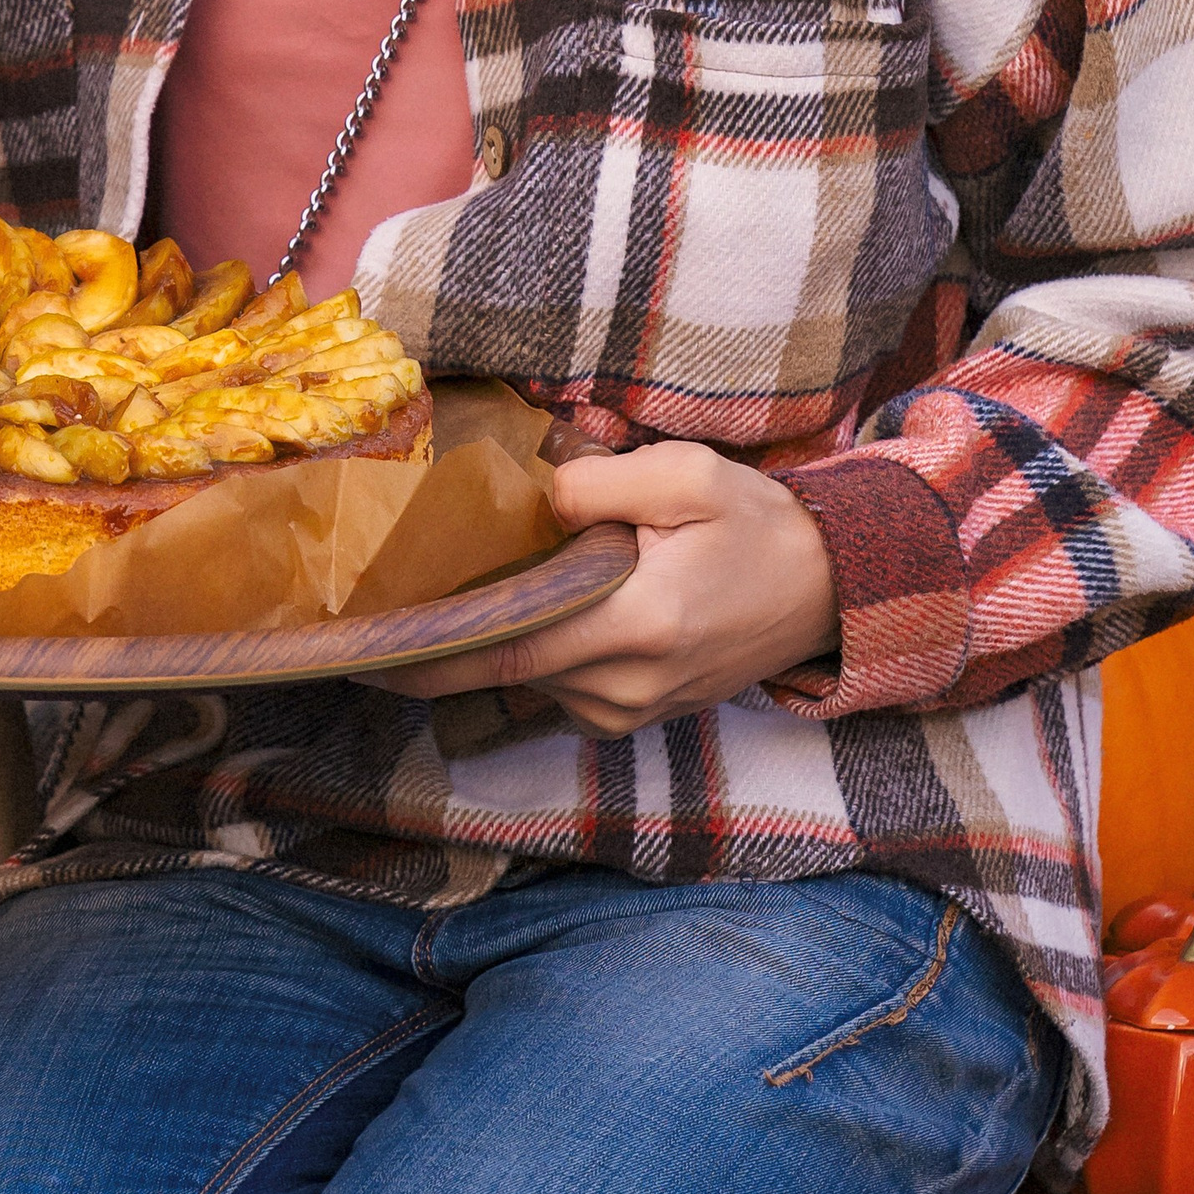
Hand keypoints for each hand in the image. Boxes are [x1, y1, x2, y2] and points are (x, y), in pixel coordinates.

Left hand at [368, 443, 838, 739]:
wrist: (828, 591)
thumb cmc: (759, 526)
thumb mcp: (687, 477)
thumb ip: (599, 486)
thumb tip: (529, 500)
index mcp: (636, 627)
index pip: (505, 647)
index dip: (429, 650)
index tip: (364, 646)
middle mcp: (625, 686)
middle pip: (505, 666)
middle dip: (449, 635)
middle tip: (384, 599)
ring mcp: (630, 711)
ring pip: (530, 677)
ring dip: (500, 635)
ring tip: (461, 584)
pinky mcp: (636, 715)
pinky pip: (560, 686)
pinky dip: (535, 650)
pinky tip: (526, 605)